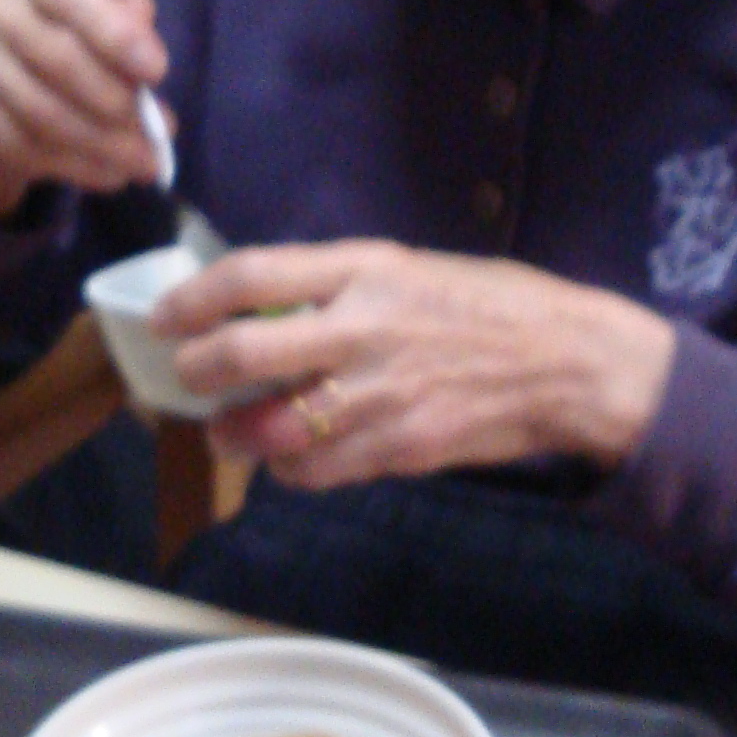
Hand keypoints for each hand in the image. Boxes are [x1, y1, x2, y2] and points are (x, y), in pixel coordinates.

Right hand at [0, 0, 169, 218]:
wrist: (9, 93)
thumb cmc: (74, 46)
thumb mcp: (107, 26)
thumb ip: (129, 25)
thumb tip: (144, 29)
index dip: (113, 31)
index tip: (157, 71)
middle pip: (56, 58)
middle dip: (117, 101)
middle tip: (162, 131)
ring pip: (42, 112)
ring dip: (103, 144)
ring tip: (145, 162)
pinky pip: (25, 147)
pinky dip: (76, 166)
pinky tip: (111, 174)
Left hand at [151, 241, 676, 486]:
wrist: (570, 363)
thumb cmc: (492, 305)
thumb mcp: (411, 268)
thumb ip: (339, 286)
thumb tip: (264, 307)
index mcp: (366, 269)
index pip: (252, 276)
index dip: (193, 299)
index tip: (166, 317)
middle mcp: (364, 327)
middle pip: (242, 353)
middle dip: (195, 370)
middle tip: (187, 375)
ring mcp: (380, 394)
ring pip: (268, 426)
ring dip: (232, 434)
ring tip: (229, 430)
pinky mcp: (398, 447)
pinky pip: (314, 469)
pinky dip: (287, 467)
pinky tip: (290, 456)